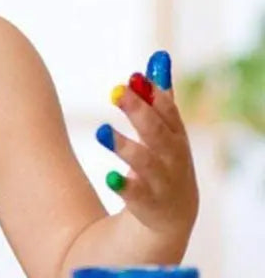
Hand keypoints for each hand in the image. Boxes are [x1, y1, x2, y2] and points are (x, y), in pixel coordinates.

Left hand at [96, 50, 198, 239]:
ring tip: (101, 130)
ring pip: (145, 163)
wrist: (169, 218)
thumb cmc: (164, 163)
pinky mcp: (148, 204)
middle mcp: (172, 158)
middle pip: (156, 132)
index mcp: (176, 137)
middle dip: (139, 112)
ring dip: (124, 146)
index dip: (154, 95)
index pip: (168, 113)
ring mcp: (162, 182)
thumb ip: (160, 98)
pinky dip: (124, 186)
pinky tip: (109, 176)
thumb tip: (157, 58)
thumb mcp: (166, 130)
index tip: (135, 77)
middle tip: (116, 91)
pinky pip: (136, 195)